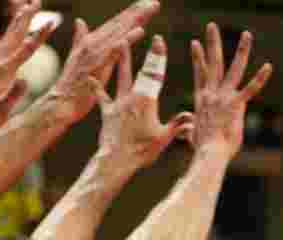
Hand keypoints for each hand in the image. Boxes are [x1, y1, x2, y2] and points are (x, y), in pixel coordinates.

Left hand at [0, 1, 57, 133]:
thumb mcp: (2, 110)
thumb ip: (13, 94)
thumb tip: (25, 80)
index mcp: (4, 71)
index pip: (27, 48)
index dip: (41, 35)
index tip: (52, 21)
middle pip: (16, 35)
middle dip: (28, 17)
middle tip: (38, 1)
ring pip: (5, 37)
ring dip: (15, 23)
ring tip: (22, 9)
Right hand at [46, 0, 161, 123]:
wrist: (61, 101)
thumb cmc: (70, 83)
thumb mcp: (75, 57)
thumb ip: (79, 38)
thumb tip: (80, 21)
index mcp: (92, 41)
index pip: (114, 24)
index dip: (130, 14)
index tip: (145, 5)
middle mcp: (95, 42)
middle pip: (120, 24)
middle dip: (137, 12)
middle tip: (154, 3)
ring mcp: (97, 52)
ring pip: (120, 32)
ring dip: (136, 19)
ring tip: (151, 8)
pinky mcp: (99, 65)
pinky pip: (117, 50)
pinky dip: (128, 39)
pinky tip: (140, 31)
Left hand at [91, 38, 193, 172]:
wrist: (116, 161)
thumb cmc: (142, 151)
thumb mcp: (163, 138)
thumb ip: (177, 125)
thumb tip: (191, 117)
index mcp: (148, 100)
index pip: (156, 73)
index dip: (158, 56)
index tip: (160, 41)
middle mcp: (133, 97)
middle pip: (141, 70)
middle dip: (146, 53)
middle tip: (147, 34)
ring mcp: (119, 103)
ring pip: (121, 76)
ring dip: (121, 59)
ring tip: (120, 41)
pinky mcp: (107, 112)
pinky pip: (101, 96)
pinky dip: (96, 87)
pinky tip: (90, 78)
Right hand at [189, 24, 272, 158]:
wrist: (208, 155)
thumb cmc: (203, 150)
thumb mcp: (192, 136)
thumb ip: (190, 129)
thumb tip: (185, 131)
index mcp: (202, 100)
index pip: (200, 74)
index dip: (198, 58)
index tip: (195, 43)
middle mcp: (211, 94)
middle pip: (213, 63)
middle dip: (212, 43)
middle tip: (211, 26)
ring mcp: (224, 98)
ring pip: (234, 69)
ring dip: (241, 50)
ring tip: (246, 34)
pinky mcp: (236, 105)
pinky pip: (250, 89)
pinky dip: (260, 78)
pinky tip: (268, 66)